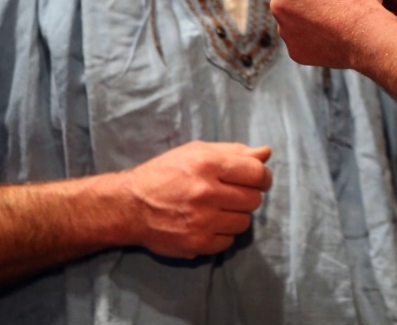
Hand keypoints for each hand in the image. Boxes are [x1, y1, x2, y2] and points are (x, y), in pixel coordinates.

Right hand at [120, 141, 272, 258]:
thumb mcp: (197, 152)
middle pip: (254, 199)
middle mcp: (205, 193)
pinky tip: (208, 224)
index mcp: (207, 165)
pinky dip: (223, 233)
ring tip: (218, 209)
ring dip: (236, 215)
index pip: (256, 173)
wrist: (129, 206)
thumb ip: (234, 151)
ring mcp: (201, 221)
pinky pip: (229, 241)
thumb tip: (266, 153)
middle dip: (248, 195)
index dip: (262, 176)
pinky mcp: (196, 244)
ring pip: (244, 222)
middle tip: (232, 194)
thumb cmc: (165, 173)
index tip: (257, 179)